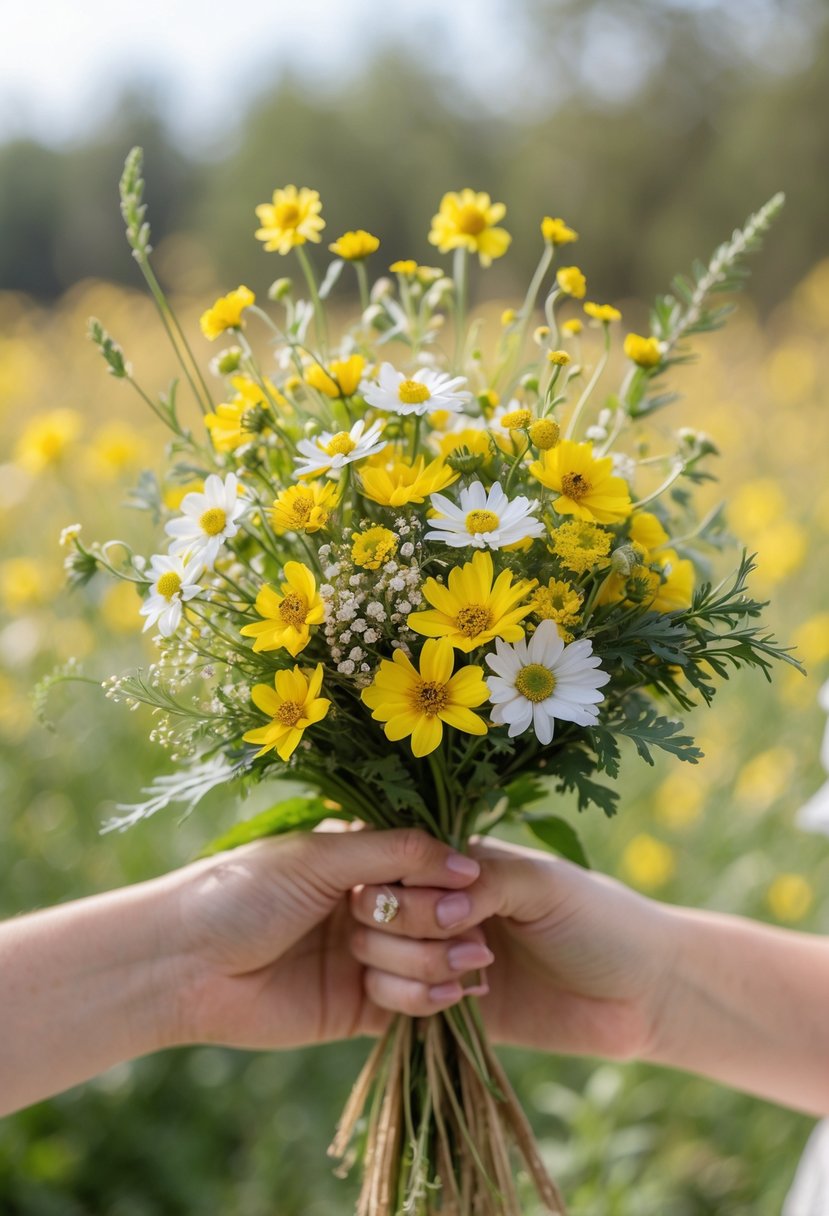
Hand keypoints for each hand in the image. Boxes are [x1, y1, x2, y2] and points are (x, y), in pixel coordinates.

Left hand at [165, 828, 485, 1050]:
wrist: (182, 967)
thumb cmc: (243, 893)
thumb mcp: (320, 859)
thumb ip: (396, 854)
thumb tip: (470, 865)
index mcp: (360, 858)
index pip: (431, 863)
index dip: (451, 877)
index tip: (465, 886)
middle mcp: (370, 903)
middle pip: (440, 913)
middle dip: (443, 922)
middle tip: (432, 924)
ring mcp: (367, 954)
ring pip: (435, 958)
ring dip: (433, 959)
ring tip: (424, 960)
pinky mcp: (360, 1007)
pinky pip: (414, 1003)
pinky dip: (429, 998)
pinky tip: (442, 992)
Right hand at [349, 836, 670, 1058]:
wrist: (641, 993)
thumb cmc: (600, 920)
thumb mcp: (546, 886)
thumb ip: (489, 883)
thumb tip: (438, 907)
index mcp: (456, 859)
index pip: (391, 857)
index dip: (401, 879)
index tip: (445, 899)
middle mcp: (435, 902)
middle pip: (371, 906)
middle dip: (404, 923)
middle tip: (463, 934)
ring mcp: (434, 953)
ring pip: (372, 954)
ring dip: (411, 963)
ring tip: (477, 966)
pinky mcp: (441, 1003)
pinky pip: (391, 1000)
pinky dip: (413, 1000)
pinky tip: (464, 996)